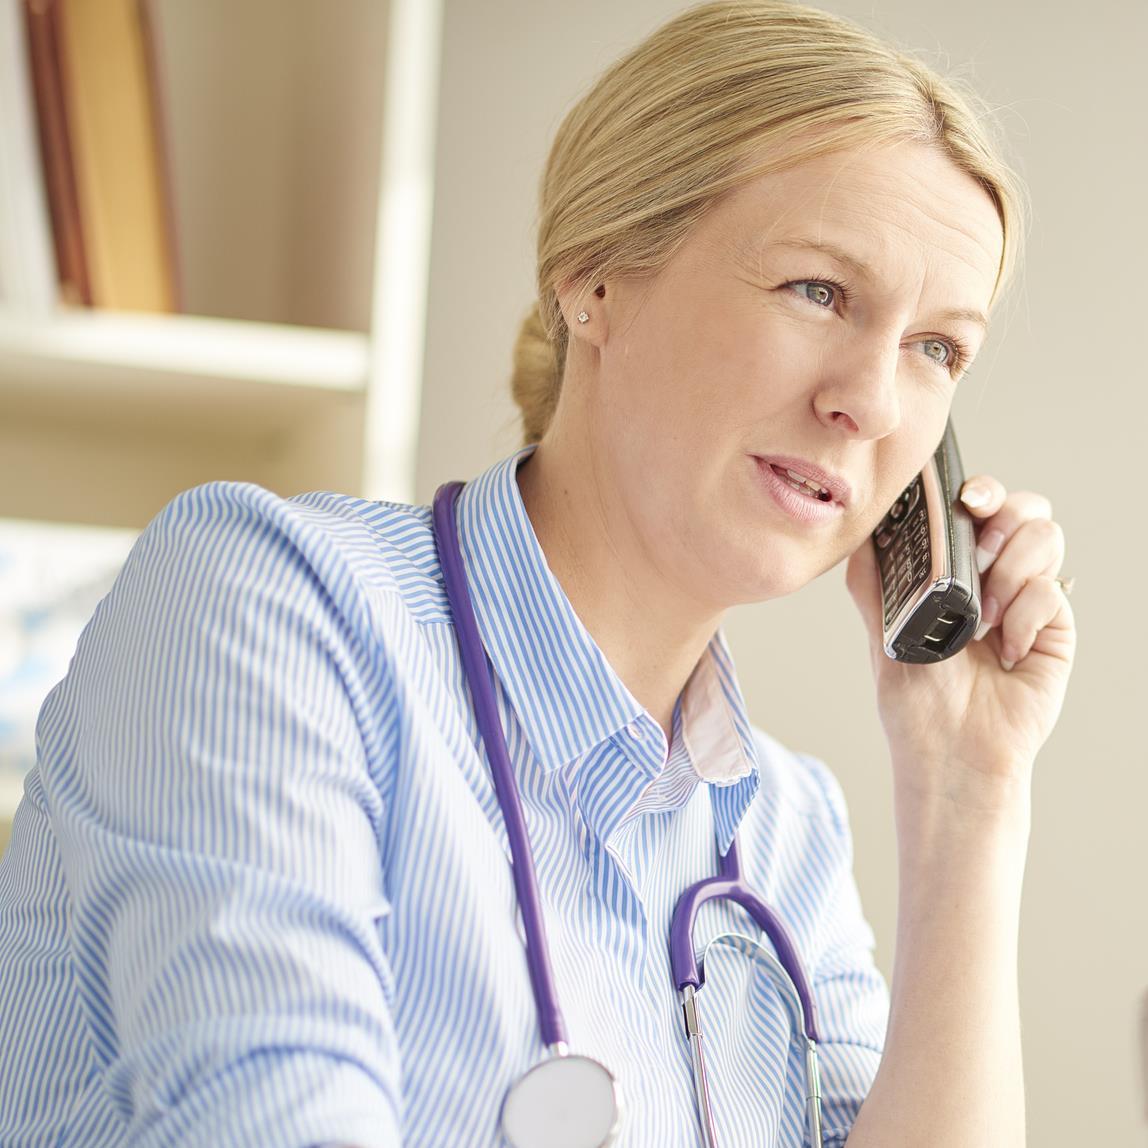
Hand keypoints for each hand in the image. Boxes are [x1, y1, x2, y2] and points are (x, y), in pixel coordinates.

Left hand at [844, 475, 1075, 806]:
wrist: (949, 751)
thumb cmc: (915, 700)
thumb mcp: (882, 631)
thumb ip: (871, 581)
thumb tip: (860, 532)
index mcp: (954, 569)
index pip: (978, 507)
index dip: (979, 491)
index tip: (967, 498)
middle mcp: (996, 576)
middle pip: (1024, 508)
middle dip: (1004, 517)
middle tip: (980, 553)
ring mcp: (1028, 599)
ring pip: (1045, 536)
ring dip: (1011, 569)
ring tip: (983, 618)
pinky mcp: (1054, 627)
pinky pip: (1051, 590)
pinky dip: (1023, 617)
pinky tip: (1003, 651)